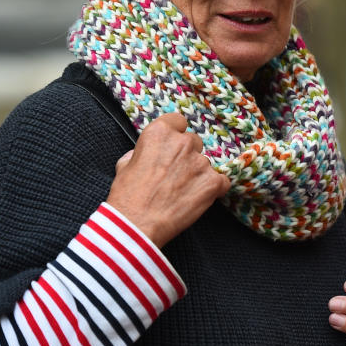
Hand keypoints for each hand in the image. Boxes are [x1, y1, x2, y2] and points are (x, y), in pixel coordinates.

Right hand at [106, 113, 230, 246]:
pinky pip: (221, 182)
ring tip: (183, 192)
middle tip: (176, 175)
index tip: (172, 147)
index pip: (178, 121)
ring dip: (198, 174)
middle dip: (187, 156)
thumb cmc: (127, 197)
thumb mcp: (124, 165)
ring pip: (205, 163)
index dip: (175, 134)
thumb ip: (140, 153)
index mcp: (159, 133)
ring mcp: (200, 162)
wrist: (136, 224)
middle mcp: (182, 142)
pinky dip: (214, 189)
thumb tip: (145, 154)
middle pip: (194, 142)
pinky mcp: (212, 182)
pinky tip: (198, 199)